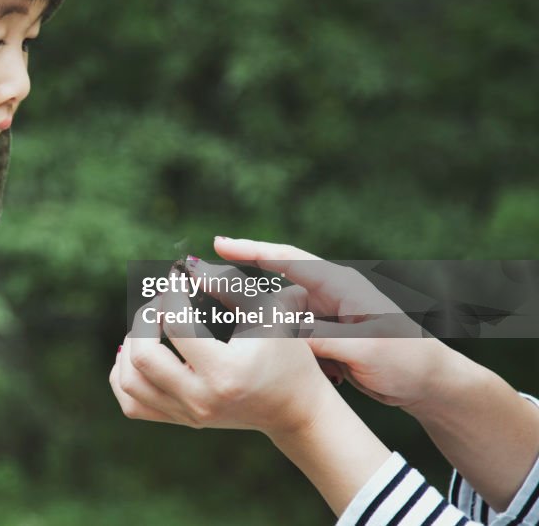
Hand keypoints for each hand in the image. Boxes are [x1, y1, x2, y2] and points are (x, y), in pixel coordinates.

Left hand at [109, 273, 336, 440]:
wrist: (295, 409)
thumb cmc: (286, 355)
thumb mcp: (268, 313)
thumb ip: (230, 285)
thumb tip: (187, 270)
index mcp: (224, 373)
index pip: (176, 326)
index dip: (171, 293)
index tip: (178, 277)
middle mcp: (201, 400)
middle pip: (142, 357)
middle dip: (145, 318)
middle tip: (163, 302)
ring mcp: (187, 414)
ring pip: (128, 381)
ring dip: (130, 345)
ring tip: (150, 325)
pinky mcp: (181, 420)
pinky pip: (131, 403)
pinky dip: (124, 375)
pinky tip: (139, 352)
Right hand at [210, 237, 452, 410]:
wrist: (432, 384)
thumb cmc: (407, 360)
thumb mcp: (365, 348)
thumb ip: (322, 339)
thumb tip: (281, 336)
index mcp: (340, 285)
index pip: (287, 260)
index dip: (250, 249)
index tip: (218, 244)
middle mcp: (328, 295)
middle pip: (270, 282)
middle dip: (235, 278)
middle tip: (195, 274)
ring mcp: (323, 315)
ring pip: (273, 310)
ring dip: (246, 312)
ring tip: (209, 306)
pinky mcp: (322, 337)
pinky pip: (284, 333)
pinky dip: (266, 337)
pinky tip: (243, 343)